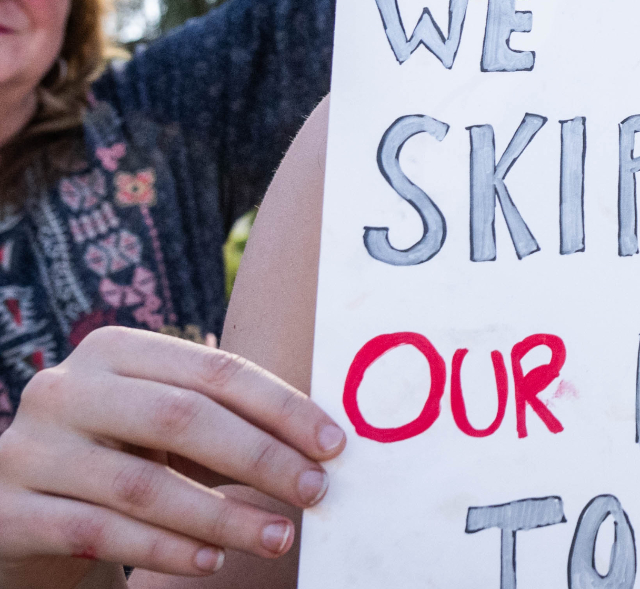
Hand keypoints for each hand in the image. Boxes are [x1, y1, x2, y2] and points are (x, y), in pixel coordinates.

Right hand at [0, 327, 344, 584]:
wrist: (21, 511)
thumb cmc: (119, 458)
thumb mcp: (163, 427)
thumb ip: (227, 422)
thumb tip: (324, 446)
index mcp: (112, 351)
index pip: (214, 370)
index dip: (281, 407)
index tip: (334, 445)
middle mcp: (64, 390)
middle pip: (181, 419)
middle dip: (260, 459)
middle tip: (315, 492)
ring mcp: (30, 450)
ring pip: (143, 485)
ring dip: (223, 516)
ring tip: (276, 537)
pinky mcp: (9, 512)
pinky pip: (101, 533)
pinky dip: (165, 550)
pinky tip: (212, 561)